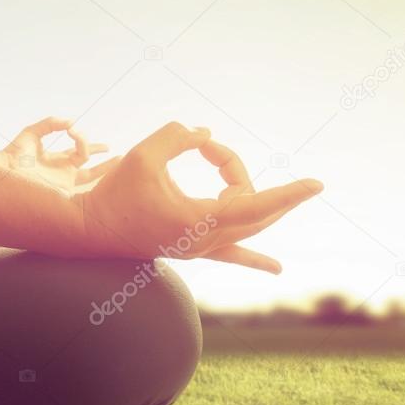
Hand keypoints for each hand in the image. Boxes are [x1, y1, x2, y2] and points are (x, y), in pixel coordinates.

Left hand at [0, 116, 119, 192]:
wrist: (6, 172)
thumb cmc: (15, 153)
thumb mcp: (33, 132)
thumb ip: (51, 123)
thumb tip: (72, 122)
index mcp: (57, 159)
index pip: (77, 149)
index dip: (82, 137)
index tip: (72, 131)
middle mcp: (63, 171)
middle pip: (88, 163)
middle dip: (101, 156)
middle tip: (114, 151)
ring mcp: (66, 183)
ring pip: (91, 176)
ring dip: (106, 169)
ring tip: (121, 161)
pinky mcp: (65, 191)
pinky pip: (85, 187)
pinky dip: (98, 181)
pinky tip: (110, 178)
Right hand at [70, 122, 323, 272]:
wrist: (88, 231)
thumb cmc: (113, 194)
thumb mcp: (144, 154)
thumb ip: (177, 136)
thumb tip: (203, 135)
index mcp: (197, 221)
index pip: (256, 205)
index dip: (289, 193)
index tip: (316, 184)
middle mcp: (204, 240)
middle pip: (252, 207)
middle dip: (240, 173)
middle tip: (216, 153)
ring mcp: (198, 249)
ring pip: (246, 226)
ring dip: (257, 200)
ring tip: (293, 194)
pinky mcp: (190, 249)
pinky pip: (230, 254)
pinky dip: (254, 259)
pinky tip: (276, 269)